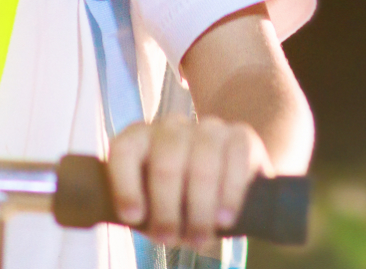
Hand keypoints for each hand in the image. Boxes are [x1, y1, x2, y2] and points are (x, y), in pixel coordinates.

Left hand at [106, 115, 273, 251]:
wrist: (223, 188)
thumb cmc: (176, 201)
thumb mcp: (151, 205)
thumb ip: (141, 208)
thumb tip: (138, 219)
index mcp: (139, 138)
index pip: (125, 151)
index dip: (126, 185)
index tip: (134, 218)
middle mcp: (172, 127)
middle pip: (166, 163)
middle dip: (166, 208)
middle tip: (169, 239)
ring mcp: (208, 128)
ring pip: (202, 163)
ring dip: (199, 207)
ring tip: (198, 238)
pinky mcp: (241, 136)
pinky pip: (237, 159)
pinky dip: (230, 194)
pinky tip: (224, 219)